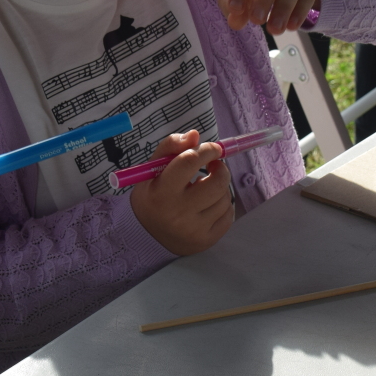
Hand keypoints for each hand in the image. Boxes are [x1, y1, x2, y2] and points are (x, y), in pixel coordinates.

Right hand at [130, 130, 233, 255]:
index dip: (207, 150)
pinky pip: (229, 215)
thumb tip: (195, 135)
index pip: (190, 161)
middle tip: (214, 166)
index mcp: (161, 192)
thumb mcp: (152, 169)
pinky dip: (223, 205)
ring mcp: (194, 230)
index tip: (212, 149)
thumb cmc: (152, 195)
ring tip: (205, 189)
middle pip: (216, 183)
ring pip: (225, 198)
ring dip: (220, 188)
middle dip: (221, 169)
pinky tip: (209, 204)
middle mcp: (178, 213)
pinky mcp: (206, 241)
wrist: (146, 236)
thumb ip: (170, 147)